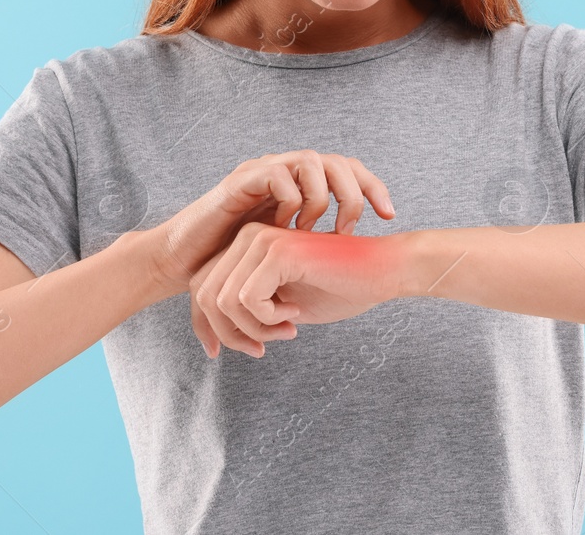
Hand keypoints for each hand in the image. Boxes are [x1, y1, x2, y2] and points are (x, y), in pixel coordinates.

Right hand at [143, 151, 394, 295]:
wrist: (187, 262)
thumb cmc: (236, 264)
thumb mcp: (288, 256)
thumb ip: (318, 251)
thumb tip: (360, 264)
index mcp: (301, 185)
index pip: (348, 170)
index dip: (373, 187)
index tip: (389, 217)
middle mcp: (285, 171)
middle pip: (336, 160)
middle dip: (355, 192)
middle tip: (351, 230)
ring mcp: (263, 172)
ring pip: (311, 161)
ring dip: (321, 198)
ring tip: (314, 233)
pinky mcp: (241, 180)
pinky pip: (278, 175)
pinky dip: (291, 200)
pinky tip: (286, 229)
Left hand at [190, 221, 405, 358]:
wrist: (383, 272)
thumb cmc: (339, 288)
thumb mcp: (281, 306)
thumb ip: (248, 312)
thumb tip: (212, 336)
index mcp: (245, 246)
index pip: (201, 290)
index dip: (212, 328)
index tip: (247, 348)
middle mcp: (247, 236)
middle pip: (204, 296)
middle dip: (231, 333)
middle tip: (265, 347)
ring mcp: (260, 239)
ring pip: (223, 301)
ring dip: (254, 329)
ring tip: (287, 328)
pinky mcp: (277, 251)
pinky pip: (247, 300)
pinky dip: (268, 320)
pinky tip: (296, 314)